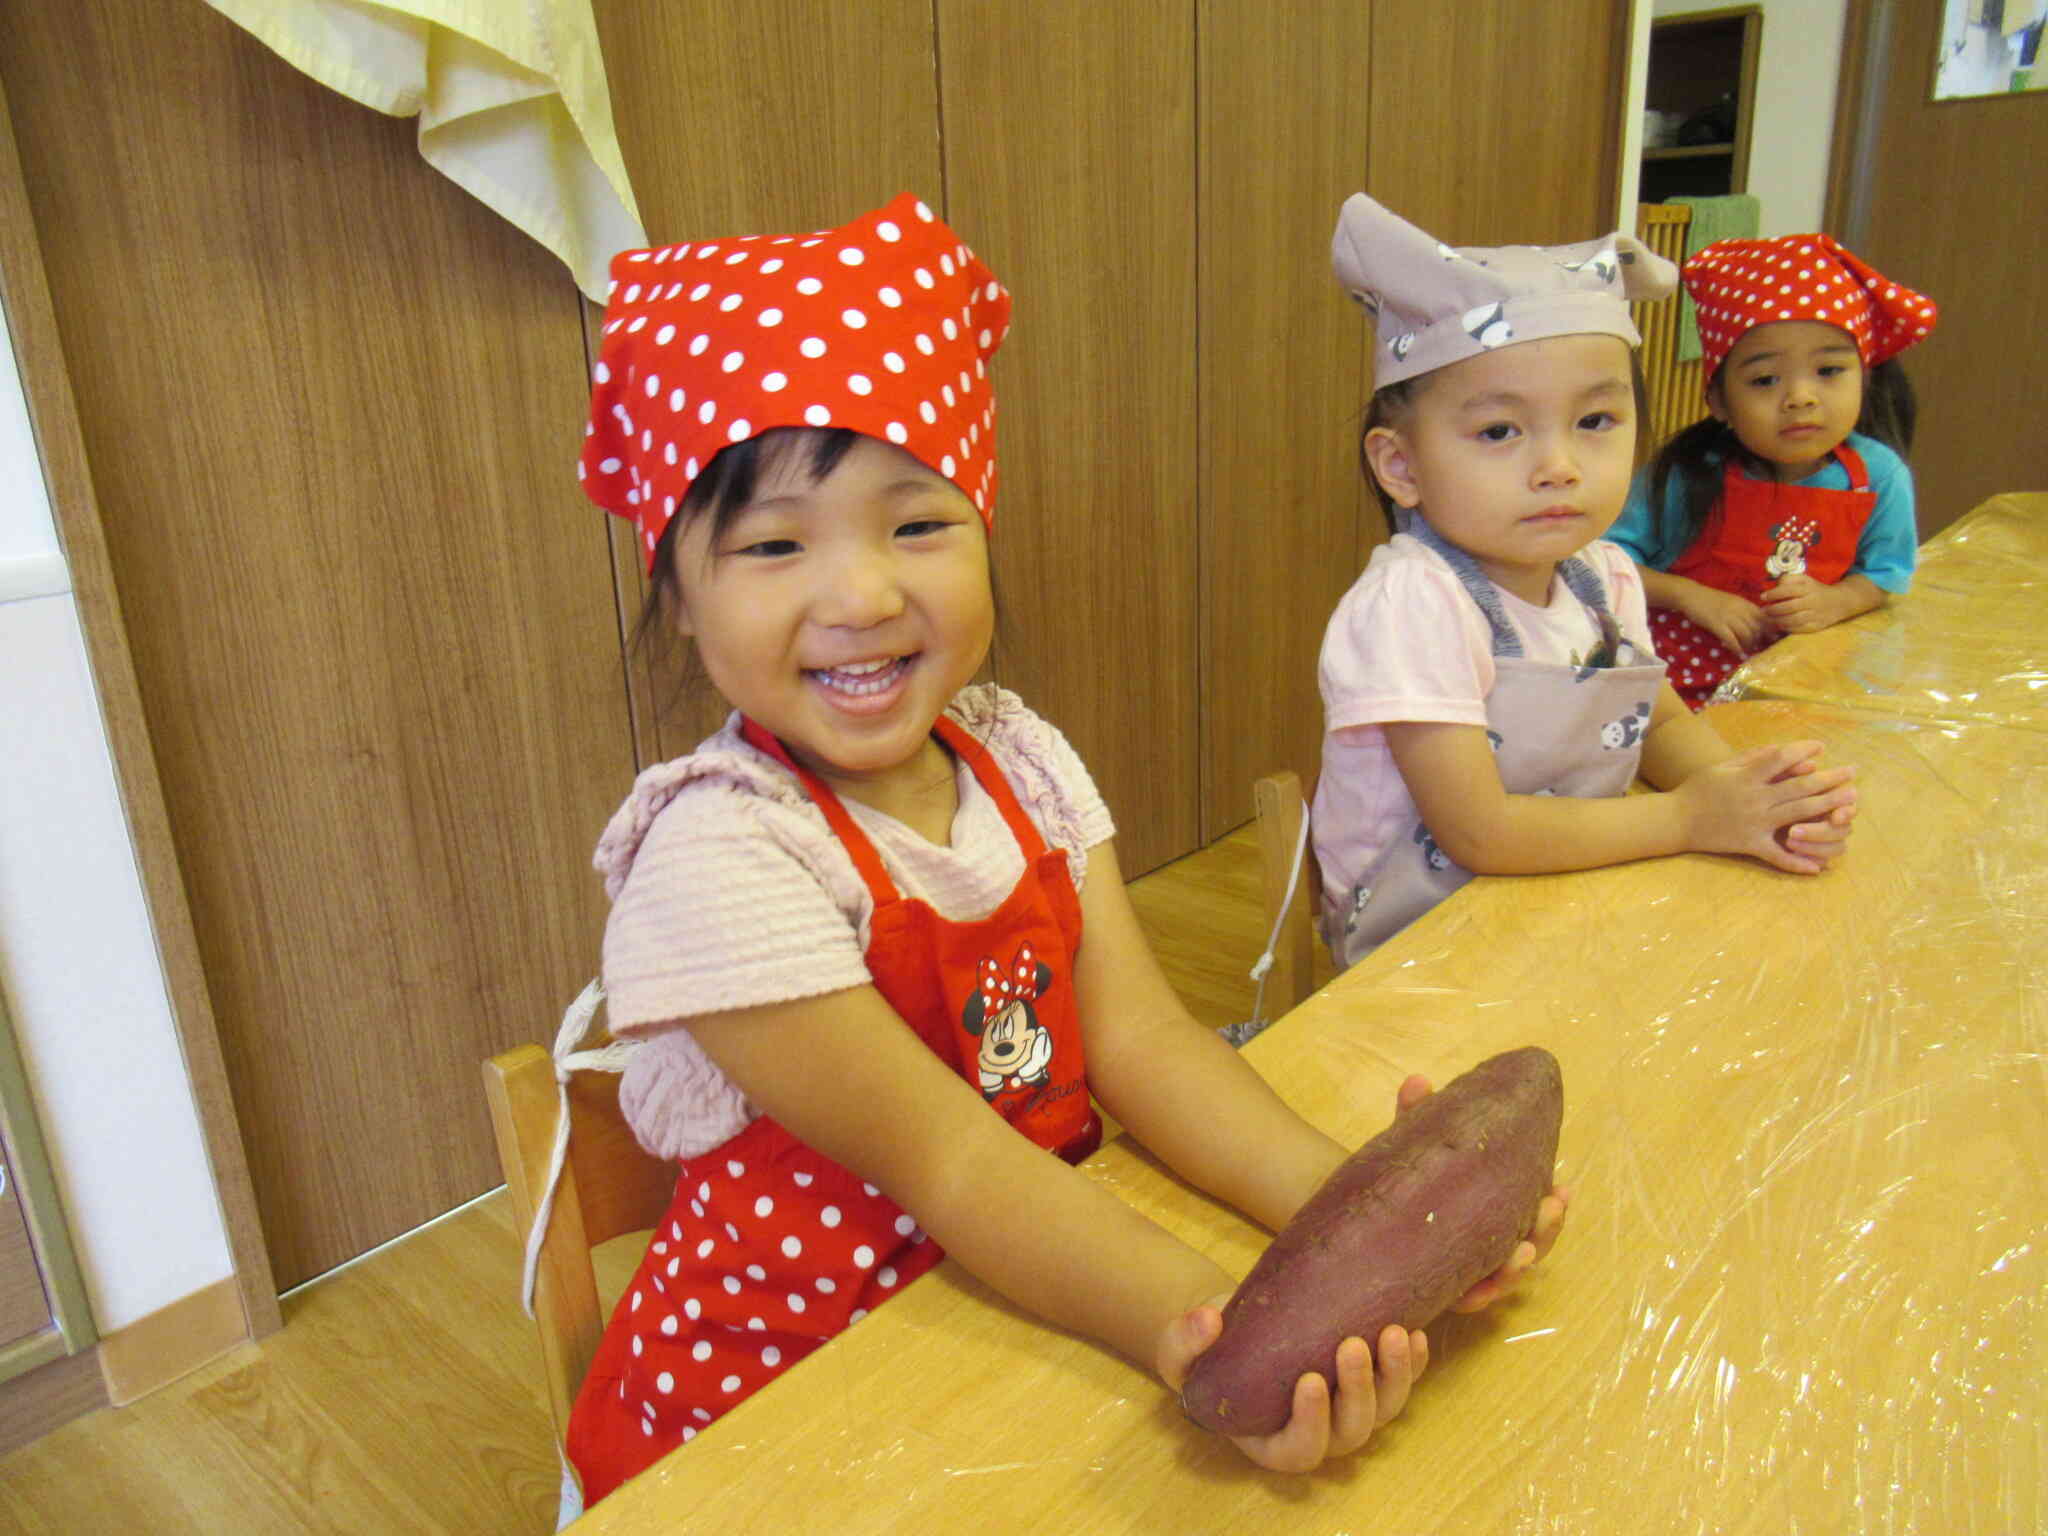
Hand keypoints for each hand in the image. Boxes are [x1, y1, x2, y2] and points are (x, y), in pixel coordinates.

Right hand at [1159, 1306, 1427, 1472]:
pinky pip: (1400, 1382)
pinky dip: (1413, 1363)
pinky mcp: (1368, 1380)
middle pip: (1351, 1431)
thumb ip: (1184, 1343)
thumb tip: (1208, 1319)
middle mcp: (1319, 1433)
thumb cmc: (1206, 1354)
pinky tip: (1415, 1333)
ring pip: (1384, 1410)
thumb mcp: (1178, 1354)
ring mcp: (1348, 1409)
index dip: (1311, 1422)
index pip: (1300, 1450)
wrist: (1236, 1330)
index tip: (1310, 1379)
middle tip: (1353, 1344)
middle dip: (1358, 1390)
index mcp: (1272, 1441)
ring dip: (1395, 1375)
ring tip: (1394, 1332)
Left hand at [1395, 1075, 1570, 1313]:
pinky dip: (1477, 1295)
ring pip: (1501, 1280)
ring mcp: (1458, 1276)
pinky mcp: (1431, 1293)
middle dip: (1544, 1234)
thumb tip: (1418, 1082)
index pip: (1526, 1217)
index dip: (1549, 1210)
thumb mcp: (1407, 1151)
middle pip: (1526, 1250)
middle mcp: (1478, 1252)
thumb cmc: (1391, 1185)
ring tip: (1523, 1252)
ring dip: (1518, 1269)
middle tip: (1550, 1208)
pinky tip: (1484, 1289)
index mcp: (1484, 1217)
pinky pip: (1461, 1301)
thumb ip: (1412, 1119)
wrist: (1347, 1226)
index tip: (1563, 1190)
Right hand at [1674, 580, 1770, 654]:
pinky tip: (1737, 653)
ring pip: (1746, 635)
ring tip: (1747, 651)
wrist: (1691, 595)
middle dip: (1760, 640)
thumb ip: (1745, 611)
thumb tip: (1757, 624)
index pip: (1765, 618)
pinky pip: (1731, 639)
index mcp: (1745, 603)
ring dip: (1749, 645)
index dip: (1770, 630)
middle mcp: (1740, 610)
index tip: (1771, 639)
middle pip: (1757, 628)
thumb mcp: (1733, 602)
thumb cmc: (1711, 599)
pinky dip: (1736, 648)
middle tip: (1758, 648)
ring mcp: (1728, 617)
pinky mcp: (1717, 625)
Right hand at [1677, 741, 1857, 872]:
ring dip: (1827, 808)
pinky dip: (1797, 862)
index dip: (1803, 750)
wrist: (1675, 820)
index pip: (1781, 758)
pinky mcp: (1749, 844)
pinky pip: (1776, 856)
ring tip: (1850, 803)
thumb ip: (1753, 758)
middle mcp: (1753, 798)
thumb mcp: (1723, 766)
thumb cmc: (1698, 789)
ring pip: (1798, 815)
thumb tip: (1785, 751)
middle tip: (1852, 773)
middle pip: (1799, 787)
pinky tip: (1818, 867)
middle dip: (1830, 779)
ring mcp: (1754, 823)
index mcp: (1746, 777)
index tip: (1822, 746)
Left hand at [1760, 573, 1855, 634]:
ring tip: (1769, 619)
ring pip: (1793, 620)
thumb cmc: (1814, 590)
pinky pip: (1799, 629)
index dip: (1773, 594)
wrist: (1839, 602)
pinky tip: (1779, 625)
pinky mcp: (1816, 626)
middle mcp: (1812, 601)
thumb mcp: (1805, 580)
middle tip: (1764, 611)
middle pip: (1789, 607)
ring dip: (1777, 620)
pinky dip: (1786, 628)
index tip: (1763, 596)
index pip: (1788, 590)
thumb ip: (1789, 579)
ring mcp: (1815, 615)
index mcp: (1808, 588)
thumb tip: (1774, 585)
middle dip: (1773, 609)